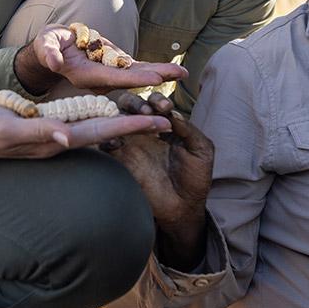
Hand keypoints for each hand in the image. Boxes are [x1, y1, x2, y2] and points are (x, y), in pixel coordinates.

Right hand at [0, 102, 170, 160]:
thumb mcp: (7, 129)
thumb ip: (38, 132)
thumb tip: (68, 137)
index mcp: (55, 139)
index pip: (102, 132)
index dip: (132, 126)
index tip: (161, 122)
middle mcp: (59, 140)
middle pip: (106, 131)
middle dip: (136, 125)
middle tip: (167, 119)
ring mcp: (52, 137)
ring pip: (96, 129)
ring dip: (121, 123)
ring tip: (147, 116)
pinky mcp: (45, 131)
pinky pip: (80, 126)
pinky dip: (100, 121)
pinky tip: (108, 117)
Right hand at [16, 24, 186, 94]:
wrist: (54, 50)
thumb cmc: (48, 47)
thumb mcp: (46, 46)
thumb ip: (50, 54)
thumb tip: (56, 62)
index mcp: (86, 77)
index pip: (113, 79)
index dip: (134, 79)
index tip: (154, 78)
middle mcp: (101, 80)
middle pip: (132, 80)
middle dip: (156, 77)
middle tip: (179, 75)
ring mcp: (110, 75)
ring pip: (139, 75)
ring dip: (161, 74)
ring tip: (184, 73)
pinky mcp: (115, 68)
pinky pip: (138, 70)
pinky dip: (155, 70)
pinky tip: (173, 71)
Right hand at [104, 101, 212, 269]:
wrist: (184, 207)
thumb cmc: (195, 177)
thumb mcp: (200, 149)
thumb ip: (188, 129)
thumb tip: (173, 112)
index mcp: (164, 124)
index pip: (154, 102)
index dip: (158, 100)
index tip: (165, 108)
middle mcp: (145, 130)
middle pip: (130, 105)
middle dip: (137, 102)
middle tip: (147, 110)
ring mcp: (131, 144)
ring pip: (116, 119)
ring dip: (122, 115)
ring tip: (134, 121)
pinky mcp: (121, 160)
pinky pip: (108, 144)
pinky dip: (108, 138)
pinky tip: (117, 139)